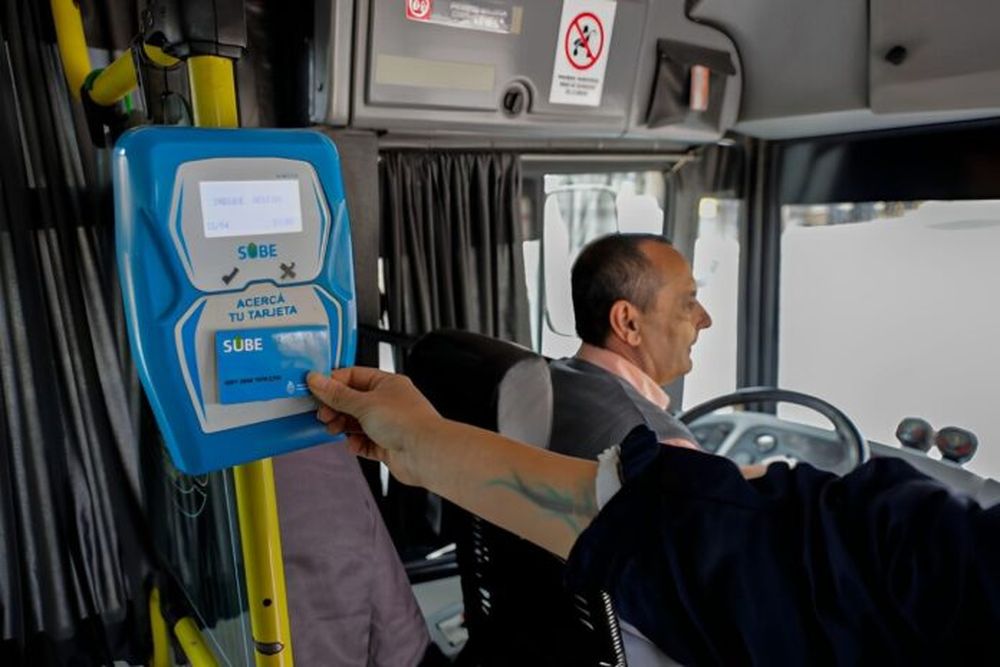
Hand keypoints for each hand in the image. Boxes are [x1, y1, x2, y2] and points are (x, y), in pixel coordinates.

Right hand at [308, 367, 442, 486]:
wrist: (425, 453)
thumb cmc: (407, 422)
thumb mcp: (363, 404)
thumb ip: (337, 394)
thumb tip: (317, 380)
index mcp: (387, 383)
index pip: (353, 376)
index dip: (333, 383)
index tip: (315, 390)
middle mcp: (389, 402)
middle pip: (353, 401)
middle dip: (336, 408)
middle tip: (324, 414)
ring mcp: (389, 424)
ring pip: (357, 423)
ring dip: (343, 426)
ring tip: (335, 429)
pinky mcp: (388, 445)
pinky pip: (365, 443)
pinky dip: (356, 444)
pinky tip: (353, 444)